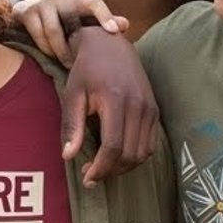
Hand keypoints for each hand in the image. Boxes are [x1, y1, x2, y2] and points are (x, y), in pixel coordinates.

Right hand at [12, 0, 128, 64]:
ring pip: (52, 30)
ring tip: (66, 64)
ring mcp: (43, 3)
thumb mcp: (83, 18)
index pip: (95, 4)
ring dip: (58, 50)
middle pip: (70, 19)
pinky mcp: (27, 12)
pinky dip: (45, 48)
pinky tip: (51, 57)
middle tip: (77, 65)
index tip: (114, 31)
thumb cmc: (64, 18)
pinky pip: (38, 34)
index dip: (105, 16)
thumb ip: (103, 21)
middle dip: (71, 46)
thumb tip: (125, 25)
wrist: (29, 10)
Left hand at [61, 27, 157, 184]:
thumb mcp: (72, 94)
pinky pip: (150, 144)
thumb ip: (71, 125)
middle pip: (130, 154)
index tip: (87, 177)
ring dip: (123, 167)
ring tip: (102, 168)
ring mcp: (150, 108)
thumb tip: (68, 156)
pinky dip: (135, 156)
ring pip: (143, 153)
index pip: (114, 146)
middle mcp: (138, 105)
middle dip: (110, 171)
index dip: (101, 167)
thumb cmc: (86, 70)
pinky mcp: (154, 110)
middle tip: (90, 174)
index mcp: (116, 100)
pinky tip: (117, 157)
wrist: (110, 45)